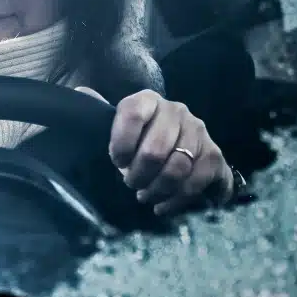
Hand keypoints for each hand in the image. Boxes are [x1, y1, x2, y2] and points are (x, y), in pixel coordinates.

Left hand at [77, 87, 233, 214]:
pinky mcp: (215, 154)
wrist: (175, 145)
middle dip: (138, 175)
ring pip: (177, 169)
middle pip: (155, 150)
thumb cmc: (133, 138)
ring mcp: (199, 131)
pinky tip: (162, 206)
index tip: (116, 161)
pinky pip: (196, 182)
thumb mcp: (112, 123)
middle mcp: (176, 110)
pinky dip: (176, 200)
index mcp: (147, 100)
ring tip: (144, 195)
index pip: (131, 115)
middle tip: (131, 183)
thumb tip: (81, 90)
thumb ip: (97, 110)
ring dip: (157, 189)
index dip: (121, 143)